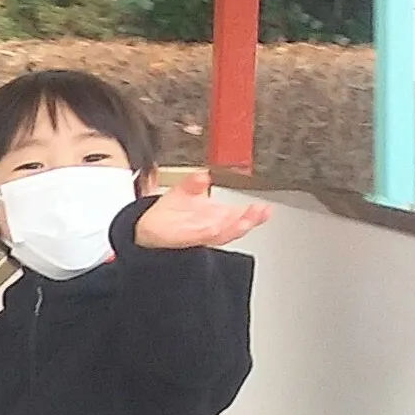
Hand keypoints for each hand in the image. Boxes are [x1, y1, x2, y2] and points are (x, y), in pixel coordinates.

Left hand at [134, 171, 271, 249]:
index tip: (266, 208)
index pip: (240, 215)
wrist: (148, 226)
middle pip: (235, 226)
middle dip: (249, 220)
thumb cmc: (171, 212)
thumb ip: (195, 181)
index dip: (255, 214)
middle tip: (259, 213)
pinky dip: (206, 233)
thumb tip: (204, 175)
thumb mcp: (185, 190)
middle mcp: (211, 227)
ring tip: (244, 222)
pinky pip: (197, 237)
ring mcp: (199, 234)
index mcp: (216, 215)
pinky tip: (214, 228)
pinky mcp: (183, 239)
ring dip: (233, 228)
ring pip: (221, 234)